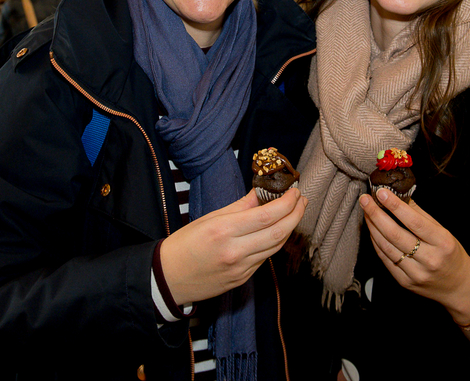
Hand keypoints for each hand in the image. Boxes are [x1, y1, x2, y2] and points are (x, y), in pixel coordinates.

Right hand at [160, 187, 306, 304]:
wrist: (168, 278)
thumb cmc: (184, 244)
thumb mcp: (210, 218)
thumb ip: (240, 205)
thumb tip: (262, 191)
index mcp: (224, 230)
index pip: (267, 215)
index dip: (287, 202)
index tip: (294, 191)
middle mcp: (235, 251)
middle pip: (279, 232)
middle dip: (296, 214)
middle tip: (301, 199)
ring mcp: (241, 268)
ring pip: (276, 246)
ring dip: (289, 228)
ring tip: (294, 212)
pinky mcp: (243, 279)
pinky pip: (265, 258)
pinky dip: (274, 242)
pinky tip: (277, 230)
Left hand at [359, 189, 469, 325]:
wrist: (458, 287)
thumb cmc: (450, 254)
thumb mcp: (443, 231)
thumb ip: (420, 215)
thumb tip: (399, 196)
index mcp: (442, 243)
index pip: (414, 222)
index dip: (395, 206)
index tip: (381, 193)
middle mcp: (429, 259)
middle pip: (395, 235)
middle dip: (376, 215)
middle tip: (365, 200)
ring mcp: (415, 273)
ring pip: (387, 247)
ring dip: (373, 227)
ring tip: (366, 211)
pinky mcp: (404, 282)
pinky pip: (385, 259)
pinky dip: (376, 242)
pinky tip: (372, 230)